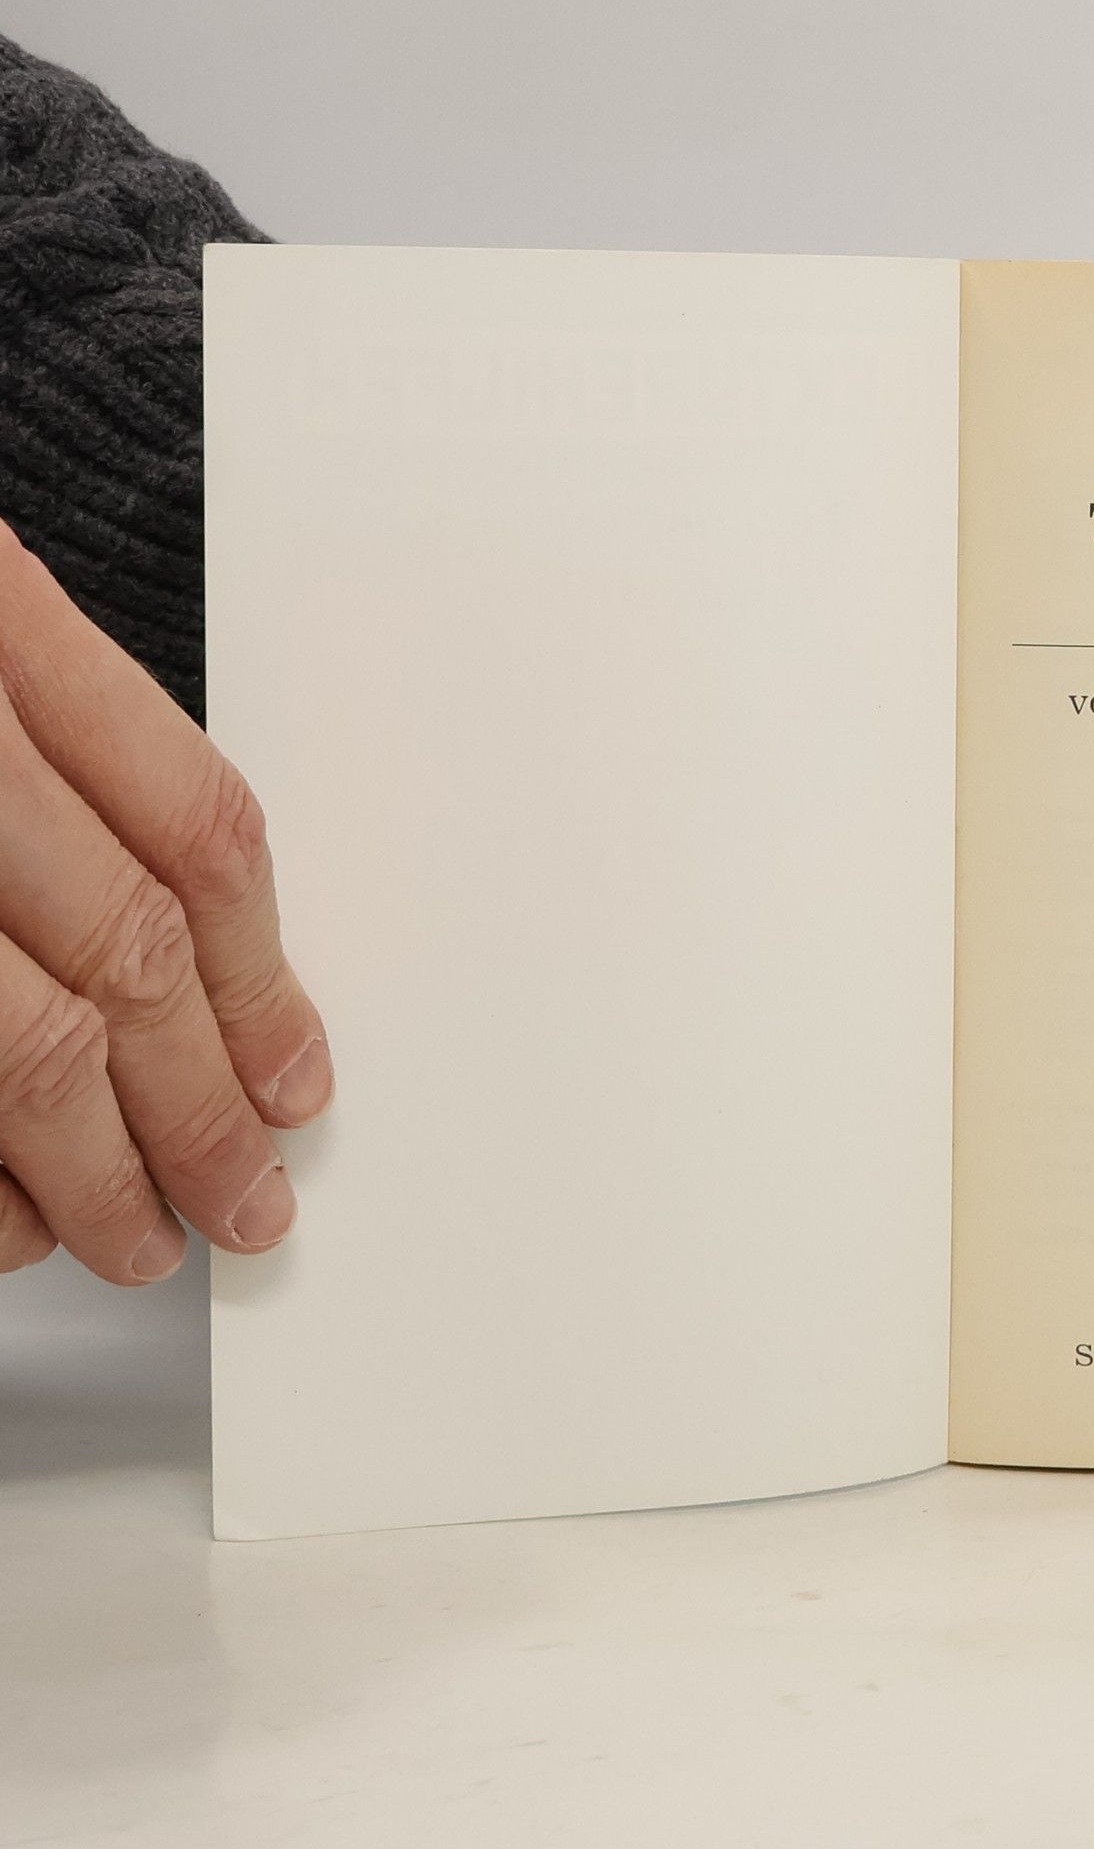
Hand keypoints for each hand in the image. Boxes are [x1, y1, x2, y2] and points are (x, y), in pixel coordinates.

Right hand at [0, 521, 330, 1283]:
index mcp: (0, 627)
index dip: (263, 976)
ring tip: (139, 1235)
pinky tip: (5, 1225)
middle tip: (245, 1197)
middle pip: (127, 955)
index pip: (197, 830)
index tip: (295, 1076)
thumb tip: (194, 972)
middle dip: (200, 1107)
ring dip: (95, 1170)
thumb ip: (57, 765)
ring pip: (25, 1051)